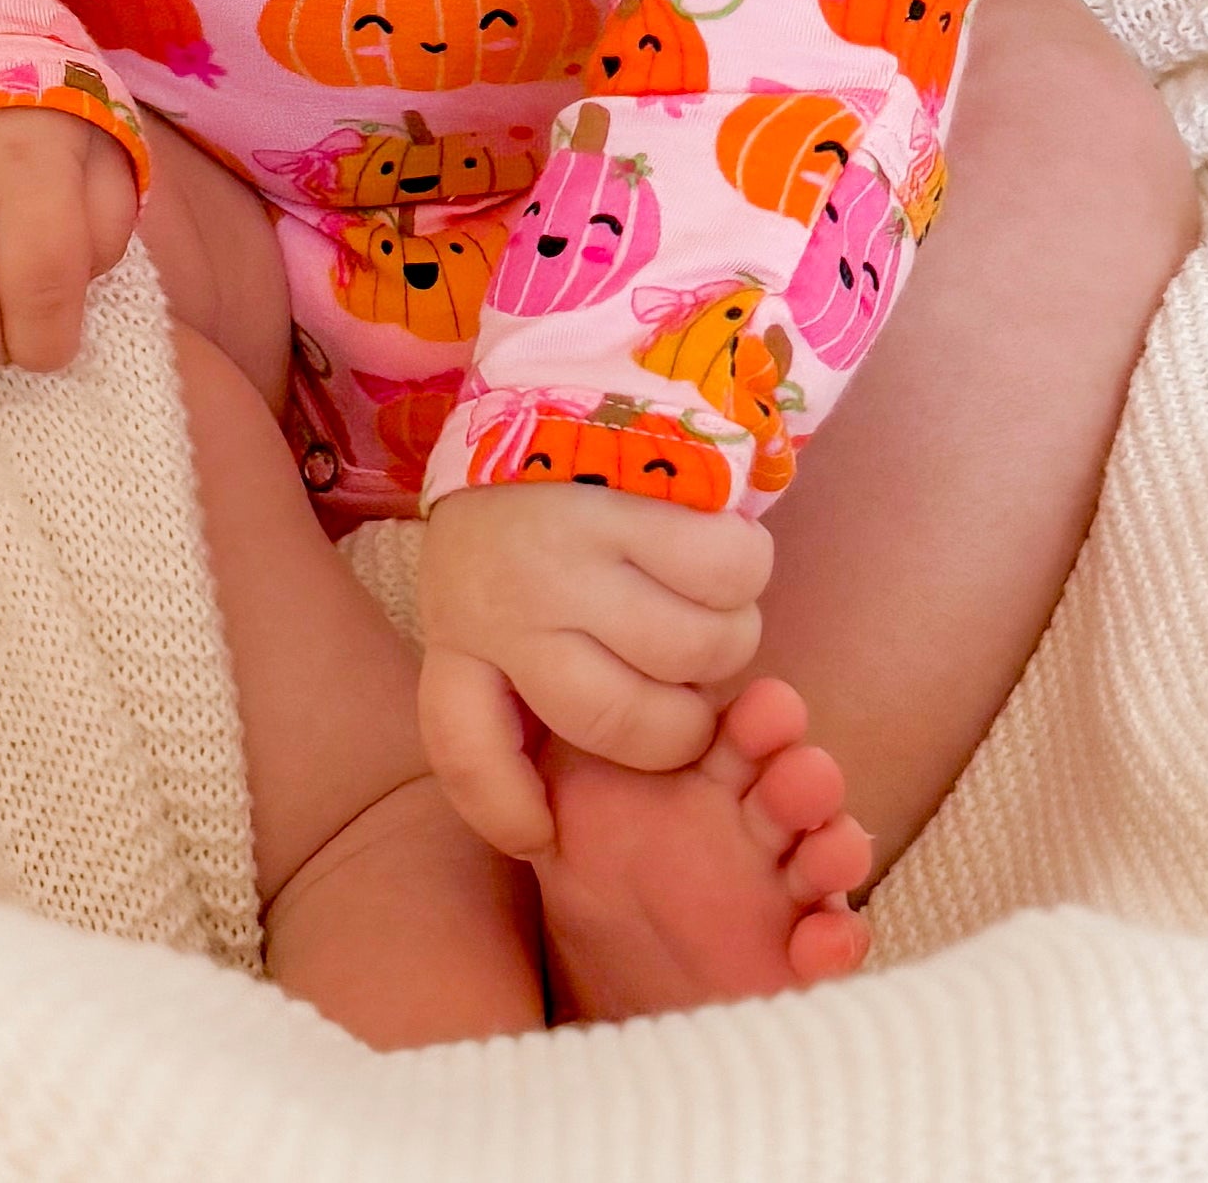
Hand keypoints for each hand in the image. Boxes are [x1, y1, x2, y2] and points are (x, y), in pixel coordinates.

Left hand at [414, 478, 772, 854]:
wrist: (557, 376)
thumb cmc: (529, 516)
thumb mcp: (491, 594)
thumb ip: (521, 676)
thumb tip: (564, 803)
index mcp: (462, 627)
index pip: (463, 750)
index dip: (504, 808)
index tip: (543, 831)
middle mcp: (512, 596)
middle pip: (623, 721)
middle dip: (681, 725)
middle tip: (689, 694)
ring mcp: (577, 543)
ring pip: (695, 650)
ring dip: (726, 643)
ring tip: (708, 611)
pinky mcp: (642, 490)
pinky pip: (731, 573)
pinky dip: (744, 576)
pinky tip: (720, 555)